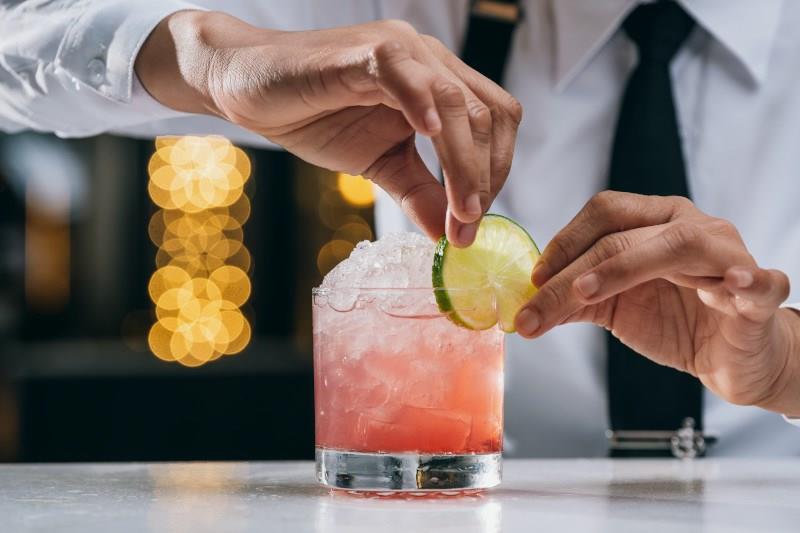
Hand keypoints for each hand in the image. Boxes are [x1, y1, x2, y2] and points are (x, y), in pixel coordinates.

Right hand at [135, 11, 521, 246]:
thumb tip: (450, 236)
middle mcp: (430, 60)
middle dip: (486, 176)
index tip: (471, 224)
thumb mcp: (380, 165)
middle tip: (467, 225)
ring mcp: (401, 51)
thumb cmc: (316, 116)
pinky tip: (427, 138)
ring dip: (464, 162)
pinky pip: (405, 75)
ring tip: (458, 210)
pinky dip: (423, 105)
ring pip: (457, 102)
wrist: (250, 89)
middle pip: (488, 114)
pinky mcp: (365, 53)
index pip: (494, 123)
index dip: (495, 174)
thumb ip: (419, 193)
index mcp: (440, 83)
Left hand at [515, 191, 799, 413]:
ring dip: (626, 268)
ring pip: (677, 245)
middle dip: (573, 274)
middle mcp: (689, 227)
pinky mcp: (761, 293)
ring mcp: (728, 255)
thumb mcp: (613, 310)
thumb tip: (523, 312)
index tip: (533, 280)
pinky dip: (749, 280)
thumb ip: (573, 303)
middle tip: (538, 307)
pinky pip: (762, 280)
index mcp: (654, 222)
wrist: (731, 359)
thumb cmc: (674, 321)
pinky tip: (731, 284)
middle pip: (624, 236)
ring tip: (588, 293)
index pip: (604, 213)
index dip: (564, 242)